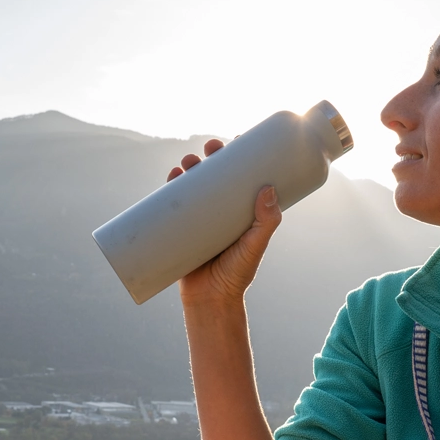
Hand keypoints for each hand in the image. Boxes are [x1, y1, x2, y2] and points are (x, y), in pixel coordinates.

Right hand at [165, 138, 282, 303]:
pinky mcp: (182, 229)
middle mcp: (222, 211)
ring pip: (194, 185)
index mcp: (242, 211)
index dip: (240, 157)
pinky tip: (171, 177)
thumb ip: (265, 222)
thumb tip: (268, 189)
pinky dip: (171, 188)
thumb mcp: (255, 246)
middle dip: (211, 157)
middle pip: (216, 175)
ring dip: (189, 167)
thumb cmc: (237, 274)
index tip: (240, 139)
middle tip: (210, 148)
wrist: (210, 301)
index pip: (243, 177)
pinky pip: (174, 204)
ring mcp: (201, 219)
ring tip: (187, 162)